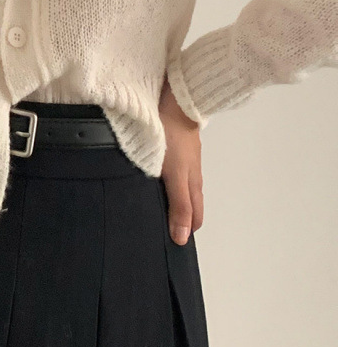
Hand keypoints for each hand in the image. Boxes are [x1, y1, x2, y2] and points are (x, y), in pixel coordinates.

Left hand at [158, 72, 203, 245]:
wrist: (176, 103)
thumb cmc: (174, 138)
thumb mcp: (175, 176)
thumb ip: (179, 205)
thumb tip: (182, 238)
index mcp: (192, 184)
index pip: (194, 218)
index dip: (186, 231)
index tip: (171, 243)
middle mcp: (190, 174)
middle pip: (188, 203)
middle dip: (179, 219)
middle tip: (160, 229)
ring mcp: (183, 160)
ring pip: (180, 186)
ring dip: (170, 198)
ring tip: (153, 207)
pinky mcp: (174, 147)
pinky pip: (172, 170)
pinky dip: (165, 180)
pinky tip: (151, 179)